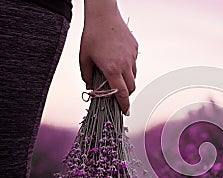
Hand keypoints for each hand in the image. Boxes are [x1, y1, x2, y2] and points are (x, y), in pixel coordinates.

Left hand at [80, 0, 136, 114]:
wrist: (103, 15)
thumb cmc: (91, 36)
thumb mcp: (84, 58)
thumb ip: (87, 76)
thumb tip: (90, 87)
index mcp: (111, 69)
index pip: (122, 93)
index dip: (124, 105)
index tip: (126, 112)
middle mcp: (124, 65)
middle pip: (131, 87)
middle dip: (126, 94)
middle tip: (118, 94)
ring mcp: (132, 57)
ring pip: (134, 75)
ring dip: (127, 80)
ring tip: (117, 75)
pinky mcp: (135, 49)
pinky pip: (134, 63)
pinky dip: (128, 67)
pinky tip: (118, 59)